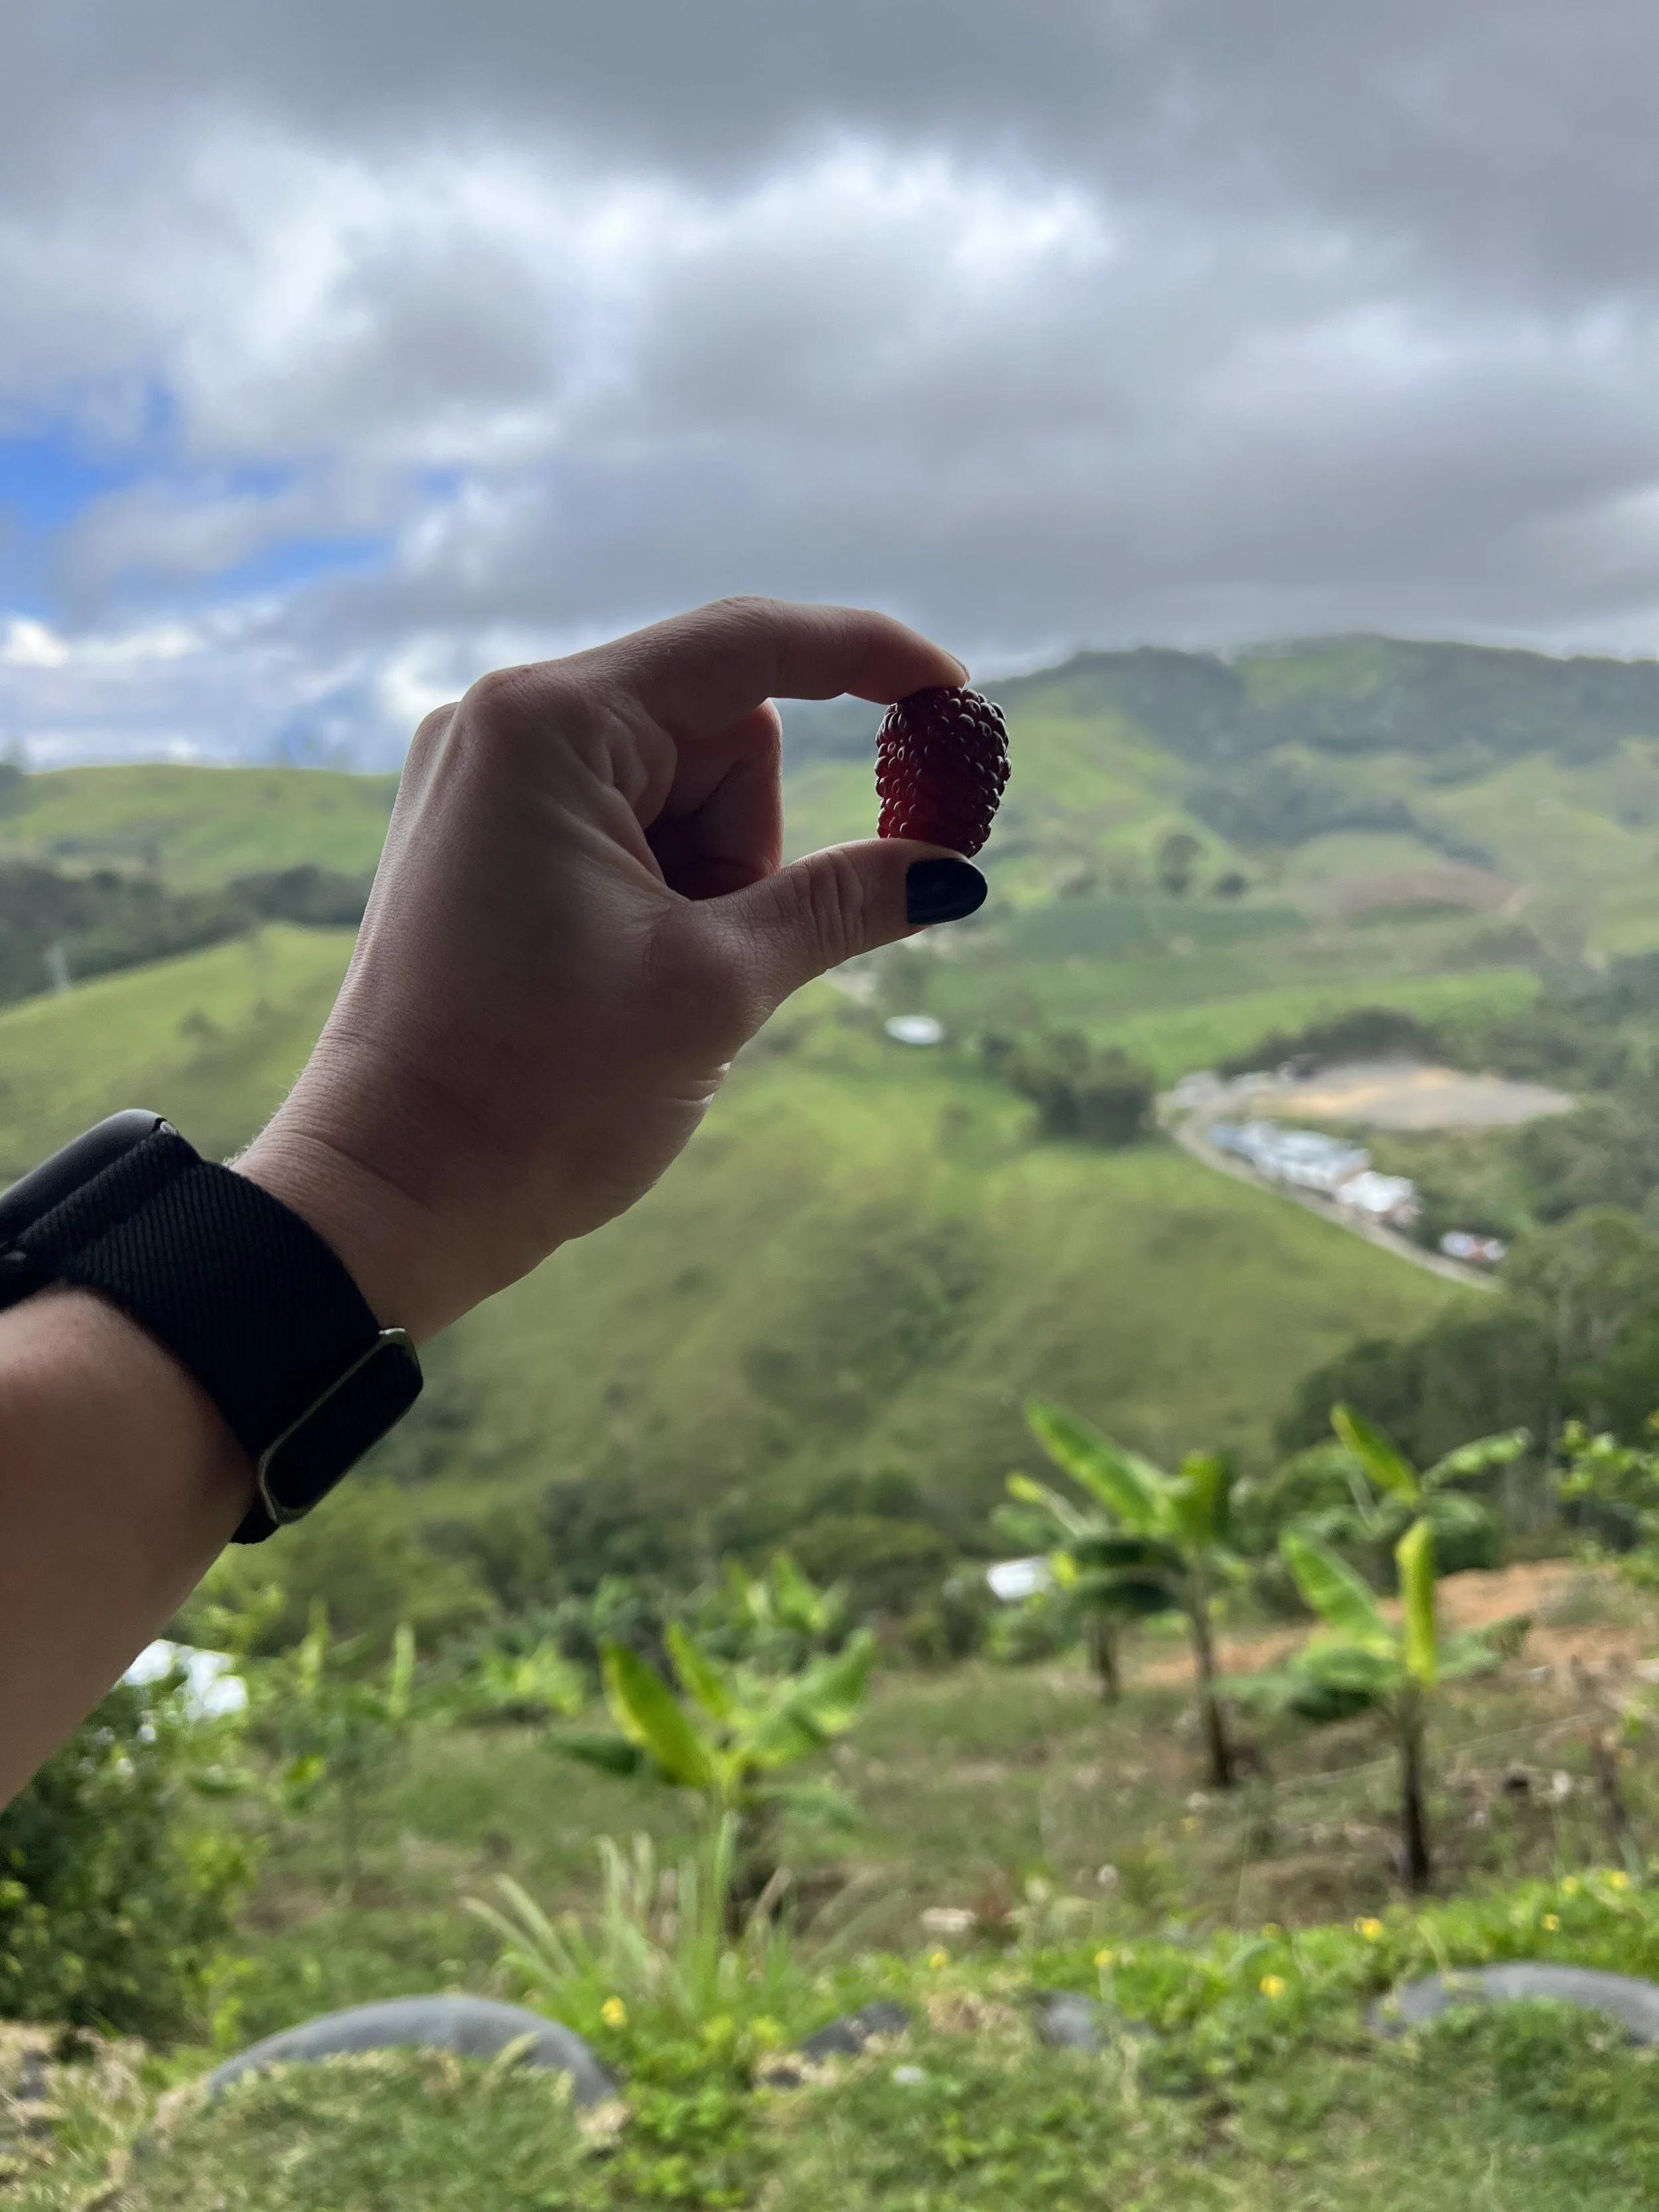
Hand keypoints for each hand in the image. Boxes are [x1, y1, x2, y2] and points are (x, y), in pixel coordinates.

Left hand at [238, 597, 984, 1337]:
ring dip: (707, 877)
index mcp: (548, 727)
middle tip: (713, 954)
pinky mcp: (480, 836)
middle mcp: (502, 724)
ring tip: (651, 981)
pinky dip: (660, 888)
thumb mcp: (720, 987)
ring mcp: (482, 779)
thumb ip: (844, 902)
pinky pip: (620, 824)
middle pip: (715, 731)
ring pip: (675, 788)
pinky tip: (623, 974)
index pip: (748, 648)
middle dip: (747, 839)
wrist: (393, 1196)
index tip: (957, 696)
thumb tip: (954, 868)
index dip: (869, 659)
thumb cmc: (540, 1095)